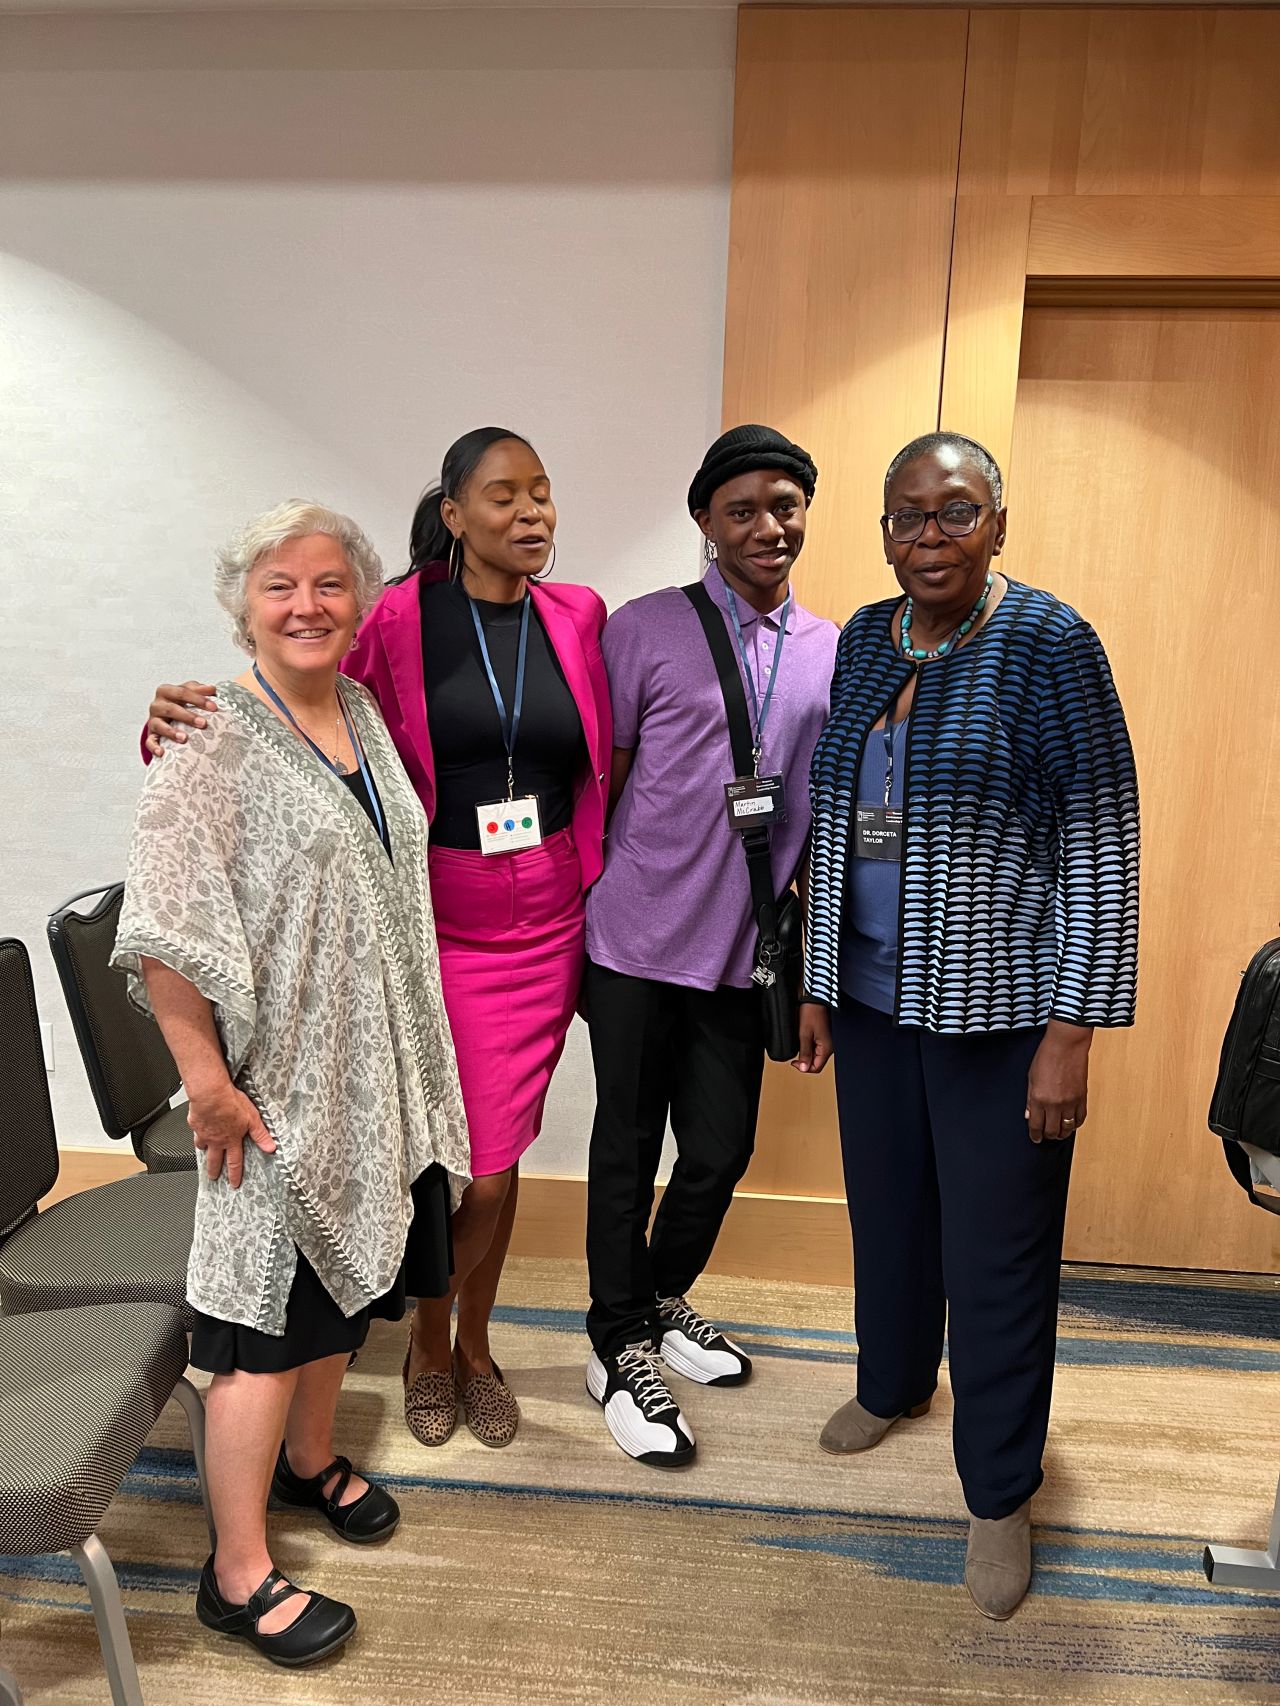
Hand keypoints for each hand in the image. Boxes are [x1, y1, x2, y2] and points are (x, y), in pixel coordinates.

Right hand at [146, 681, 218, 756]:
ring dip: (171, 732)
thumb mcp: (188, 693)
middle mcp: (157, 705)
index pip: (182, 692)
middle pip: (171, 709)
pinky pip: (150, 741)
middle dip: (188, 716)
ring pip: (159, 725)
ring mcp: (153, 720)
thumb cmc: (178, 702)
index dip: (198, 699)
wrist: (165, 714)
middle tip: (203, 723)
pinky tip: (162, 752)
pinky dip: (154, 747)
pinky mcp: (151, 734)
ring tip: (184, 738)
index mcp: (166, 691)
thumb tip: (212, 689)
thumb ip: (199, 690)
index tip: (213, 707)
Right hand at [187, 1084, 276, 1186]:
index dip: (235, 1174)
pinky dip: (197, 1134)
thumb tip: (270, 1147)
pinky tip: (198, 1130)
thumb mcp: (252, 1119)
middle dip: (214, 1171)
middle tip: (213, 1178)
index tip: (234, 1184)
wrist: (210, 1094)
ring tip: (205, 1153)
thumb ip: (261, 1135)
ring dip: (204, 1152)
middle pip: (214, 1160)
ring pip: (202, 1147)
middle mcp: (216, 1140)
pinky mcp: (194, 1124)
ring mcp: (203, 1133)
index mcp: (231, 1140)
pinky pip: (195, 1132)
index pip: (234, 1162)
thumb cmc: (230, 1103)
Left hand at [792, 1002, 832, 1074]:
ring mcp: (828, 1041)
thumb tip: (804, 1068)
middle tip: (795, 1052)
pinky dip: (810, 1046)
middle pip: (817, 1062)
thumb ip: (805, 1053)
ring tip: (800, 1042)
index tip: (794, 1062)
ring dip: (807, 1052)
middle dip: (805, 1060)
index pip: (816, 1068)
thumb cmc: (812, 1012)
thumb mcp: (804, 1034)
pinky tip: (805, 1038)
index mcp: (827, 1048)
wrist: (816, 998)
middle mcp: (830, 1047)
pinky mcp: (826, 1036)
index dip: (804, 1068)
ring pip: (816, 1055)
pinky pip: (817, 1047)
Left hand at [1025, 1021, 1092, 1142]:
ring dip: (1062, 1133)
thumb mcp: (1031, 1078)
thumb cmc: (1047, 1056)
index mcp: (1039, 1098)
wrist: (1066, 1045)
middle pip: (1051, 1130)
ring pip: (1067, 1128)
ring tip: (1058, 1132)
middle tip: (1046, 1135)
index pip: (1036, 1125)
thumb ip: (1030, 1099)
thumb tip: (1029, 1115)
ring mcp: (1070, 1102)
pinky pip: (1080, 1119)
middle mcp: (1054, 1103)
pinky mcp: (1082, 1098)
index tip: (1035, 1138)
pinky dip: (1075, 1125)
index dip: (1035, 1135)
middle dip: (1047, 1136)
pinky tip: (1071, 1124)